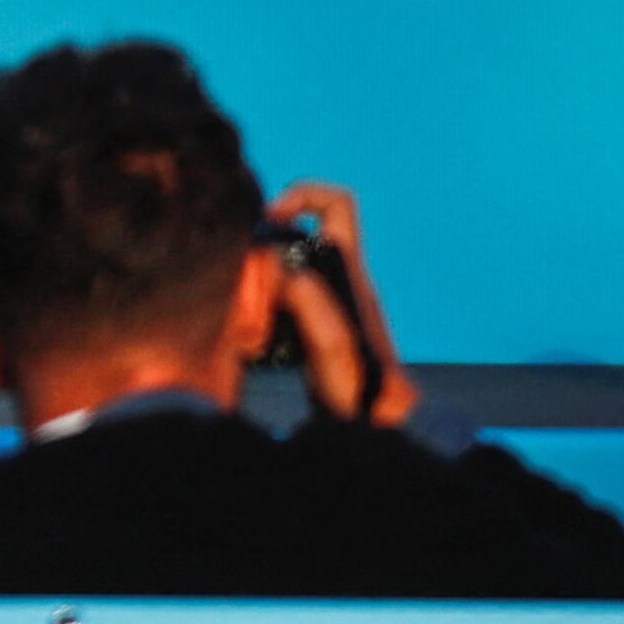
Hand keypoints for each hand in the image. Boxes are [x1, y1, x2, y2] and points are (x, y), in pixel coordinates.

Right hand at [267, 182, 416, 428]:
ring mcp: (331, 303)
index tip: (271, 219)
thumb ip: (310, 303)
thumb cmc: (361, 394)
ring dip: (265, 270)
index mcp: (351, 276)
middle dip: (272, 235)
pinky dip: (266, 298)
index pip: (337, 206)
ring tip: (245, 294)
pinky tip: (253, 324)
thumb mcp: (332, 347)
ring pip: (293, 263)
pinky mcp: (318, 325)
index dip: (302, 198)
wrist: (377, 426)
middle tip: (250, 259)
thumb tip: (278, 267)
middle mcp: (343, 281)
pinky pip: (287, 294)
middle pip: (308, 229)